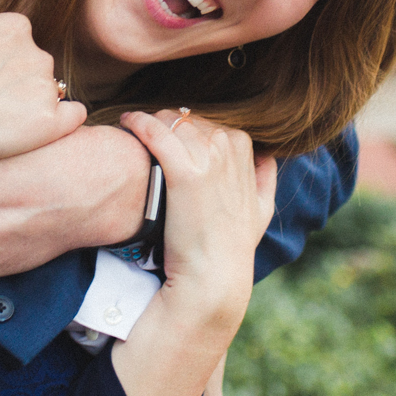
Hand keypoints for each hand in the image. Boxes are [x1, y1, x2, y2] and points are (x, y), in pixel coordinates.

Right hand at [0, 2, 85, 160]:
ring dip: (34, 104)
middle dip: (19, 83)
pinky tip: (41, 128)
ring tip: (3, 122)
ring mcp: (45, 87)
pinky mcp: (49, 120)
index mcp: (16, 27)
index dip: (3, 63)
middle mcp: (37, 53)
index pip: (21, 43)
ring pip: (50, 93)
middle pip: (37, 68)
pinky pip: (72, 116)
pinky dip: (63, 121)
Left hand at [117, 110, 276, 324]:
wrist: (214, 276)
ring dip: (149, 122)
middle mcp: (227, 147)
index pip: (207, 121)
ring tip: (133, 128)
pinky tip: (127, 122)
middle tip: (145, 134)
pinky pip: (155, 132)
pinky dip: (139, 123)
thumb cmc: (232, 245)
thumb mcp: (262, 210)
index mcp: (244, 149)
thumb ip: (265, 178)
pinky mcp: (183, 173)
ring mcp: (207, 158)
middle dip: (166, 124)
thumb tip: (267, 156)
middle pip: (186, 118)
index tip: (169, 138)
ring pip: (170, 121)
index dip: (185, 129)